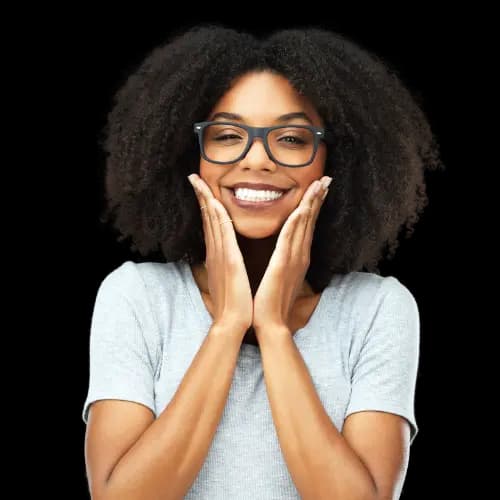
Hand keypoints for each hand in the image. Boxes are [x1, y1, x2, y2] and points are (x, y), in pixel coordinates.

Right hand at [188, 174, 252, 334]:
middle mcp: (215, 251)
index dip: (205, 205)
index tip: (202, 189)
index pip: (210, 224)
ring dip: (205, 199)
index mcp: (217, 255)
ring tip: (198, 181)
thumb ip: (224, 265)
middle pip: (207, 218)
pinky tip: (214, 202)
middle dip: (200, 196)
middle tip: (194, 177)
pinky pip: (222, 233)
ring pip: (211, 221)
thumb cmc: (233, 302)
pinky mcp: (229, 260)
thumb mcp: (227, 279)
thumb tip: (222, 259)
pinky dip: (217, 216)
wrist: (233, 322)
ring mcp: (220, 255)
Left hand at [252, 176, 331, 334]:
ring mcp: (294, 259)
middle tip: (325, 179)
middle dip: (317, 198)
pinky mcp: (283, 264)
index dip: (313, 206)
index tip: (318, 189)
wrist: (270, 323)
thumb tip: (284, 253)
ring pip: (304, 224)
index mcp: (297, 257)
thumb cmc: (272, 301)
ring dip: (311, 203)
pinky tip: (302, 207)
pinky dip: (297, 221)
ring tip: (319, 184)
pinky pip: (290, 238)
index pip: (306, 226)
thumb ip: (284, 261)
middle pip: (310, 221)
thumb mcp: (280, 276)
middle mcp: (299, 255)